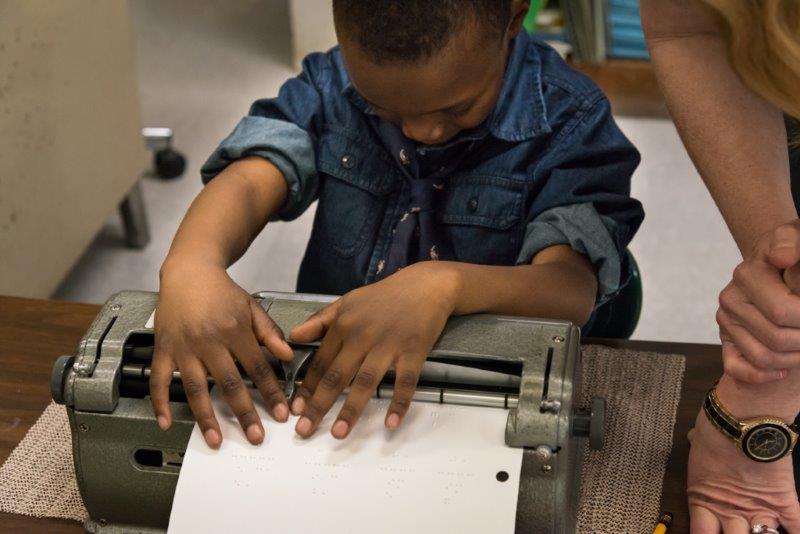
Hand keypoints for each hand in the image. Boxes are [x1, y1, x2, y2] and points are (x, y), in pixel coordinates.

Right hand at [150, 260, 293, 447]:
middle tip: (255, 437)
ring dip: (206, 417)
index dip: (271, 392)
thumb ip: (270, 333)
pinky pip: (158, 379)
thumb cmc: (222, 292)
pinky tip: (165, 422)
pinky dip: (159, 403)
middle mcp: (208, 340)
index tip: (281, 413)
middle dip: (244, 413)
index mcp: (234, 330)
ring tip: (216, 440)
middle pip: (228, 383)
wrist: (188, 272)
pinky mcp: (162, 349)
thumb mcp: (252, 307)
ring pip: (195, 388)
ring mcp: (183, 347)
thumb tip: (288, 355)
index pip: (258, 367)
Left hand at [288, 262, 458, 438]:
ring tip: (338, 433)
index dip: (306, 388)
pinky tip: (391, 422)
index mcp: (344, 326)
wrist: (425, 285)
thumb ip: (320, 320)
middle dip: (318, 405)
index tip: (296, 408)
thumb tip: (293, 336)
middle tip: (305, 429)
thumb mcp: (347, 302)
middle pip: (336, 376)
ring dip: (351, 410)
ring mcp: (388, 346)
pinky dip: (399, 402)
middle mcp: (363, 337)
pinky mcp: (413, 352)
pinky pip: (405, 381)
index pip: (320, 363)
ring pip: (365, 382)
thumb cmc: (386, 295)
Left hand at [688, 411, 799, 532]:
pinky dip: (796, 532)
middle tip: (736, 531)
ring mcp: (759, 509)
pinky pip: (796, 526)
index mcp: (703, 500)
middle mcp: (731, 511)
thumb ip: (697, 449)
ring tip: (759, 530)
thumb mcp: (697, 444)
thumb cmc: (715, 430)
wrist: (744, 421)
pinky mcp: (784, 501)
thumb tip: (693, 437)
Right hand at [717, 220, 799, 382]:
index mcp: (746, 276)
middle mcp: (730, 300)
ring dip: (795, 358)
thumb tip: (784, 256)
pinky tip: (786, 368)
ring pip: (765, 358)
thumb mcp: (793, 238)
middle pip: (777, 338)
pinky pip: (740, 370)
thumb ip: (791, 242)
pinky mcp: (726, 343)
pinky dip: (765, 375)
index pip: (783, 312)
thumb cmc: (791, 255)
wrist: (773, 267)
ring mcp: (726, 323)